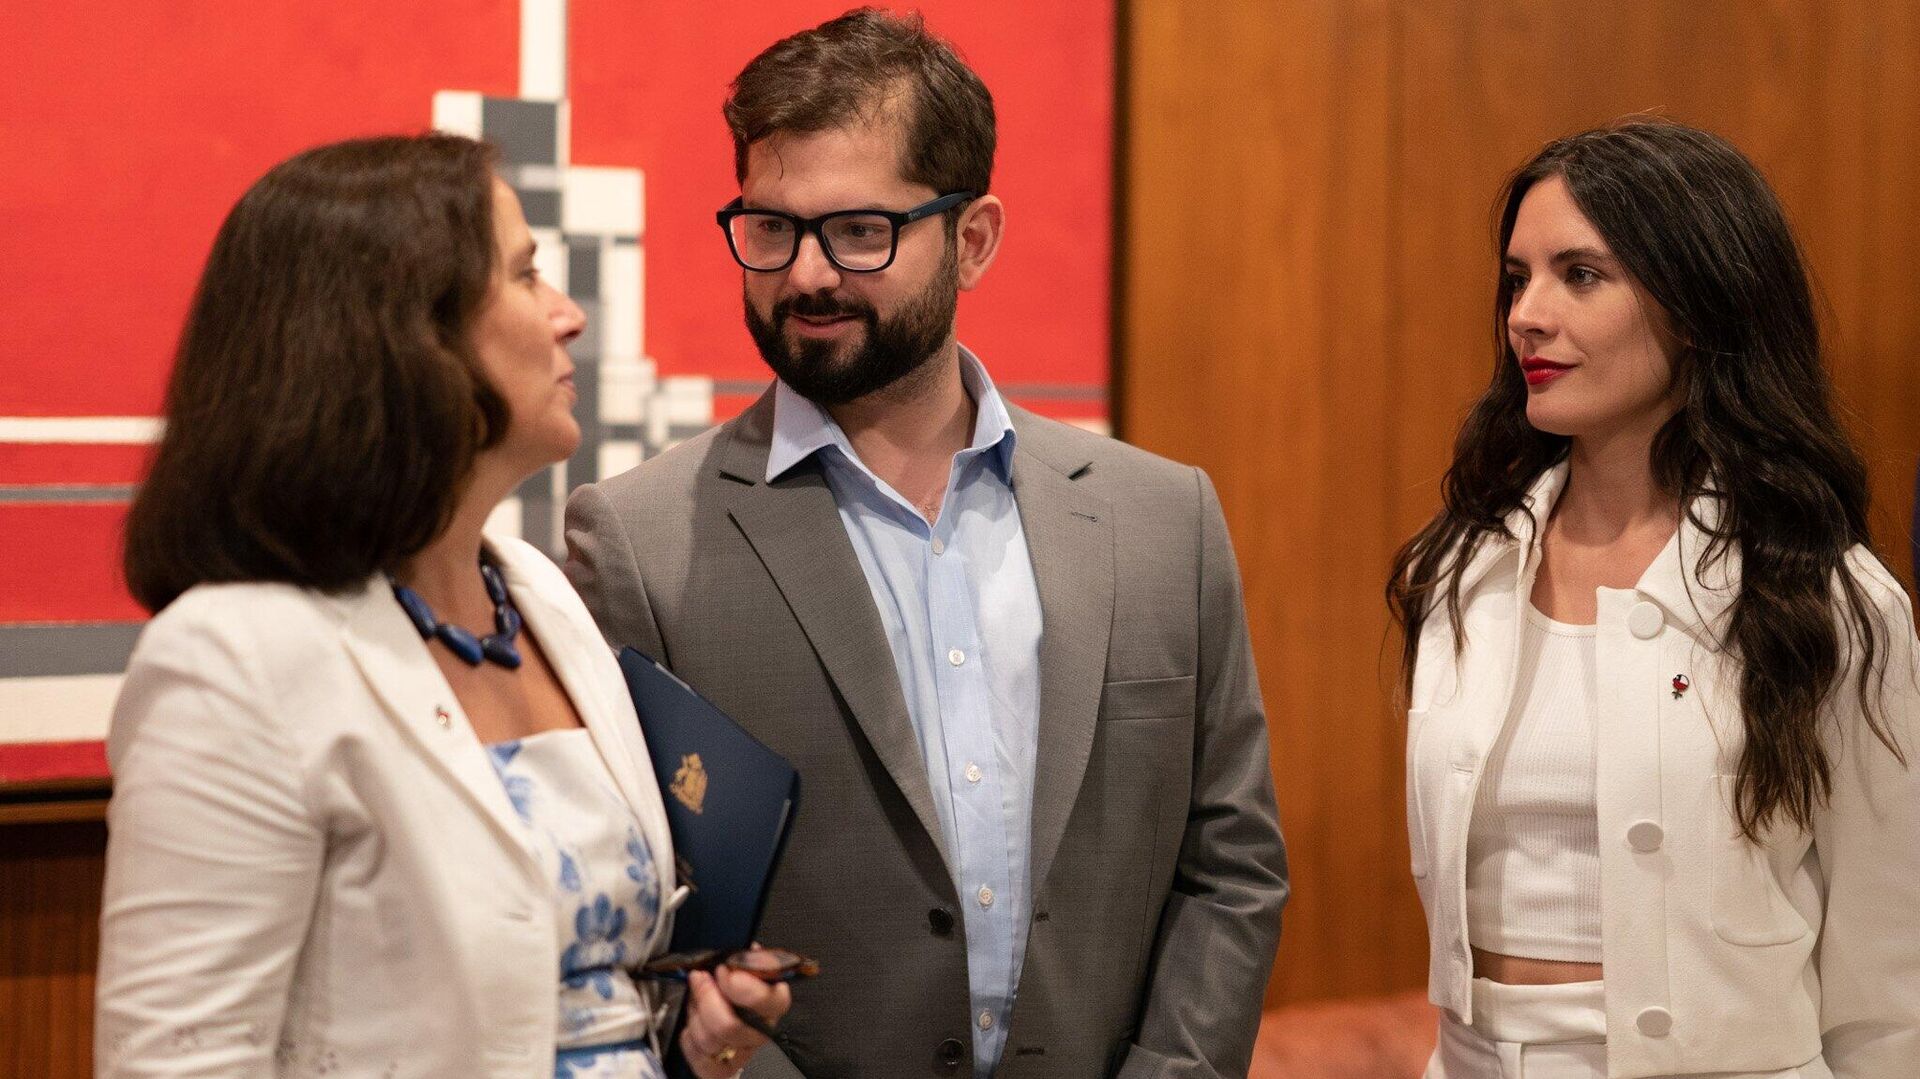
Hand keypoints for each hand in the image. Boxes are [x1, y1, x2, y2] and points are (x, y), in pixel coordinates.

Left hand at [679, 956, 792, 1077]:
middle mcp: (759, 1032)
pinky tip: (693, 1021)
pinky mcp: (719, 1069)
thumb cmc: (737, 989)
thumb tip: (750, 950)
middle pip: (730, 1025)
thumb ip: (750, 959)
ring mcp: (739, 1053)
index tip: (726, 969)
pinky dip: (688, 1035)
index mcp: (772, 1005)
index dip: (743, 987)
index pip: (769, 1002)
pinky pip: (696, 1054)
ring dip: (695, 1013)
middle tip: (700, 977)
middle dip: (707, 997)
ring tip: (696, 998)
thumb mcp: (746, 966)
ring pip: (709, 1039)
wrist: (729, 1018)